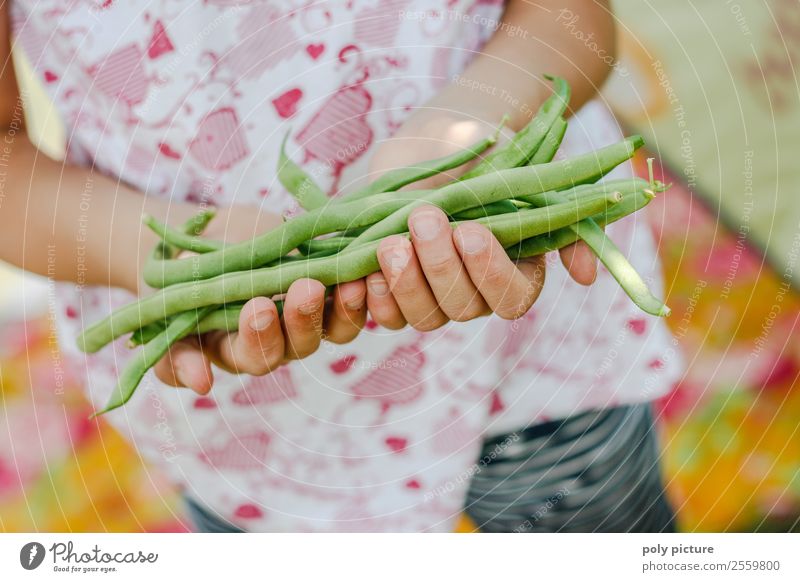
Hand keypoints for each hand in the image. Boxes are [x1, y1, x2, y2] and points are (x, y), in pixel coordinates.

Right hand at [150, 205, 367, 394]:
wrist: (209, 234)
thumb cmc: (180, 272)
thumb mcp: (166, 303)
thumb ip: (176, 345)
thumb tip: (200, 385)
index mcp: (236, 349)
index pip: (252, 356)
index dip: (259, 338)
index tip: (259, 307)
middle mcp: (278, 342)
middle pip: (298, 345)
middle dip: (302, 319)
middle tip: (304, 290)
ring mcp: (309, 319)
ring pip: (334, 329)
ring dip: (344, 308)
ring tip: (348, 280)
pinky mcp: (332, 292)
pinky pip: (354, 301)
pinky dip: (363, 289)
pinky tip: (367, 269)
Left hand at [362, 108, 597, 330]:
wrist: (432, 141)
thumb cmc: (485, 155)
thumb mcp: (523, 172)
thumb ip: (557, 217)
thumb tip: (587, 277)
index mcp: (514, 272)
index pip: (511, 297)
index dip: (490, 272)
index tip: (471, 231)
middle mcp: (476, 293)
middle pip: (462, 308)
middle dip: (440, 265)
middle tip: (423, 217)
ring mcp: (433, 296)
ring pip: (423, 318)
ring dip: (406, 284)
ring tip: (390, 242)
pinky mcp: (395, 291)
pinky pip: (386, 316)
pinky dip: (373, 299)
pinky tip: (360, 270)